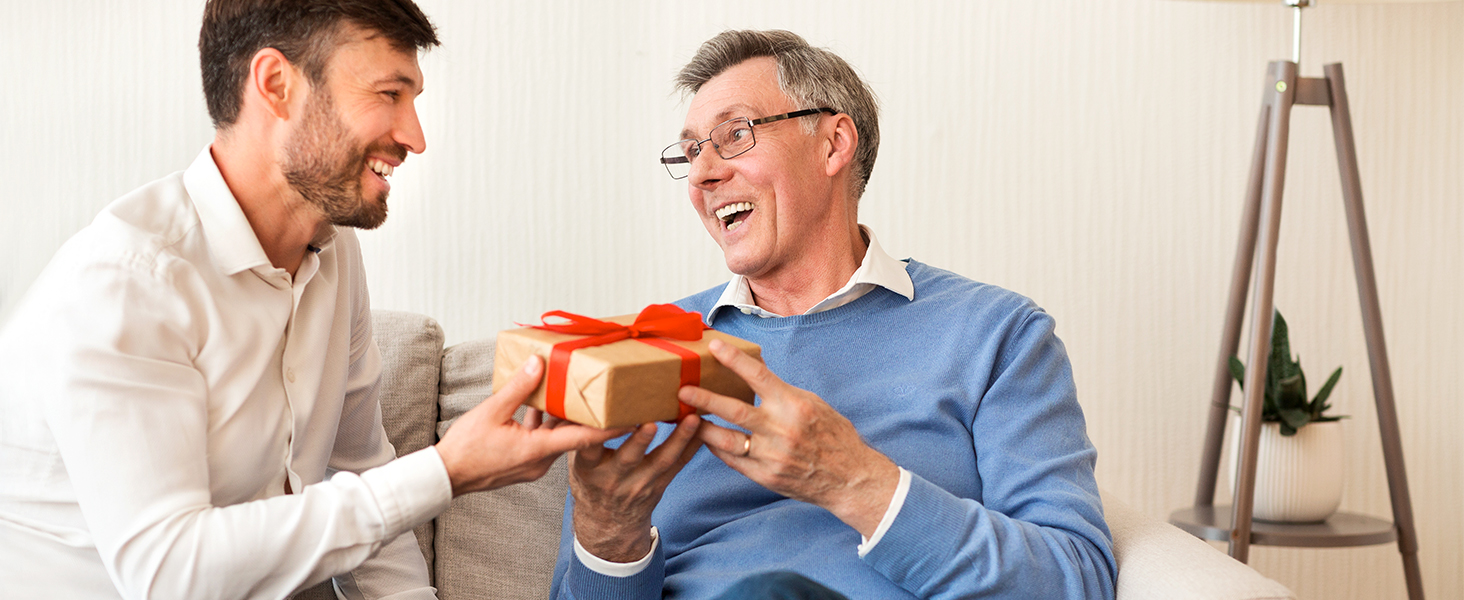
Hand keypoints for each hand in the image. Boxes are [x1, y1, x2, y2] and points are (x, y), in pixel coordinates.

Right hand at [436, 356, 630, 495]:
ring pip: (556, 438)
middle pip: (573, 436)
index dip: (609, 429)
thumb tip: (539, 364)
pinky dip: (545, 425)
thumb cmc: (465, 449)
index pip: (583, 439)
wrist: (444, 477)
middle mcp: (540, 461)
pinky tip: (540, 405)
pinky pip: (542, 441)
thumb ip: (518, 388)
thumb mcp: (491, 412)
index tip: (631, 419)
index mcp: (537, 450)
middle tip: (610, 400)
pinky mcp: (523, 463)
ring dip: (564, 419)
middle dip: (590, 418)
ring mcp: (532, 465)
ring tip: (578, 395)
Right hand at [569, 414, 702, 562]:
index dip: (599, 434)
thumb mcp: (576, 462)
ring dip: (679, 439)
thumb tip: (574, 396)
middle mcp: (614, 478)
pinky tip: (704, 428)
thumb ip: (579, 435)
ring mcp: (640, 484)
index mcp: (589, 468)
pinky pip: (678, 465)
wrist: (607, 522)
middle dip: (640, 441)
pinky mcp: (659, 485)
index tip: (606, 416)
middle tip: (650, 423)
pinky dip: (692, 446)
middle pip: (629, 458)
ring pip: (662, 461)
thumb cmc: (591, 482)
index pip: (590, 449)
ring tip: (692, 419)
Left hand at [677, 339, 899, 536]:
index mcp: (794, 405)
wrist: (849, 478)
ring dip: (703, 429)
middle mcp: (780, 430)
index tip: (714, 347)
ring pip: (726, 440)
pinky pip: (733, 460)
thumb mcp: (813, 404)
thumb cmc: (833, 436)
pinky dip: (718, 449)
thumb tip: (753, 375)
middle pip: (733, 410)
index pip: (758, 376)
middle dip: (704, 399)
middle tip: (682, 390)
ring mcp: (771, 455)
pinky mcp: (766, 476)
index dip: (733, 359)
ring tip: (686, 418)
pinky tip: (707, 440)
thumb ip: (782, 393)